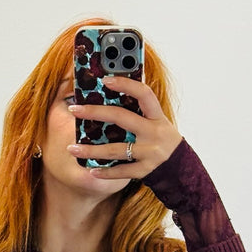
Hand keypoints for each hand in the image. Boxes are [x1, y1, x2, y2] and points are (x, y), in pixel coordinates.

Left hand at [67, 76, 183, 180]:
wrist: (180, 167)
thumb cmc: (160, 138)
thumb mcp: (155, 121)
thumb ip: (138, 110)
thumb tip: (110, 92)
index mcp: (157, 116)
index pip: (143, 94)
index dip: (126, 84)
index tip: (104, 79)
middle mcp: (154, 132)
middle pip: (121, 118)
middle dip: (95, 112)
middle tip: (74, 109)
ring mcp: (150, 152)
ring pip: (116, 150)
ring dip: (92, 151)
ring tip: (72, 149)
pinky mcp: (145, 170)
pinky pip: (121, 171)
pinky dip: (105, 172)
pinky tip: (91, 171)